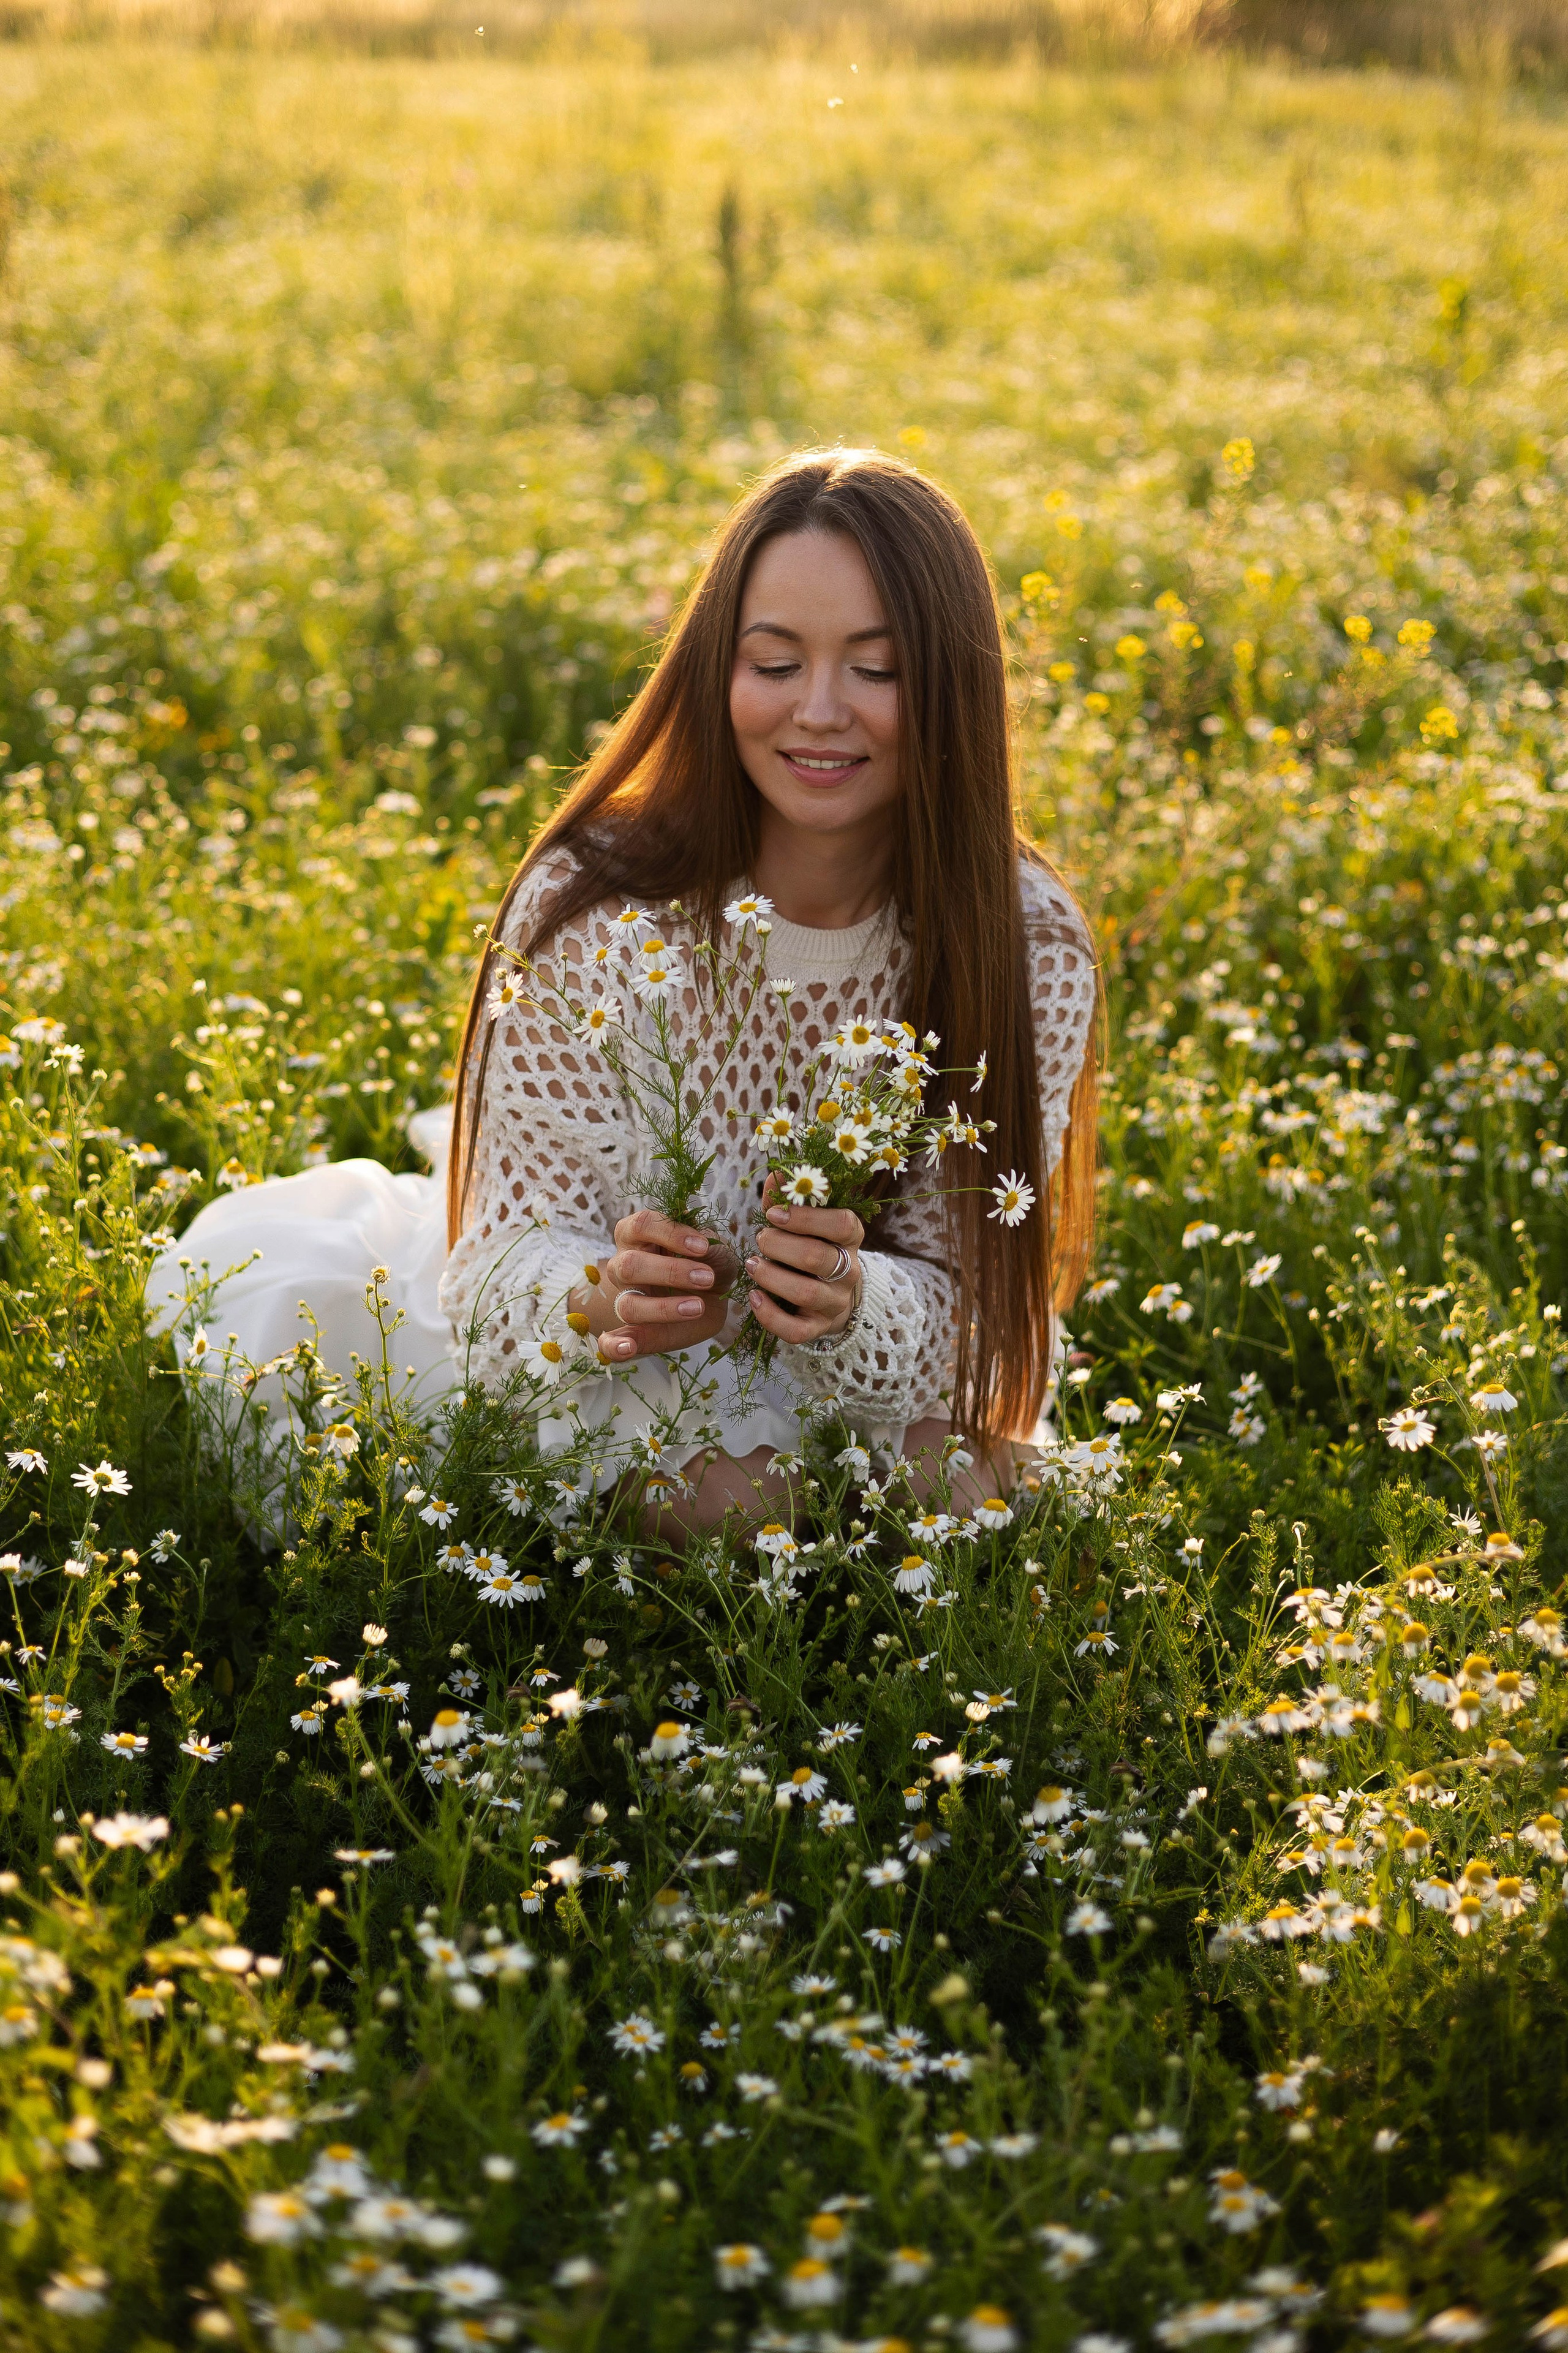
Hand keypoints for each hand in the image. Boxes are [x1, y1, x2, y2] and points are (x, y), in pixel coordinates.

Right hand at [588, 1209, 736, 1364]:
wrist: (712, 1297)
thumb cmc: (708, 1264)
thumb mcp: (717, 1251)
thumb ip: (709, 1248)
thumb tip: (702, 1246)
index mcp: (639, 1234)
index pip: (642, 1224)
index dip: (670, 1233)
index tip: (703, 1246)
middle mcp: (624, 1263)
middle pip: (629, 1265)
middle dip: (670, 1272)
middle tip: (706, 1277)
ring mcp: (624, 1298)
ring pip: (627, 1304)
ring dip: (663, 1308)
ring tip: (697, 1307)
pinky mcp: (631, 1330)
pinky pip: (608, 1341)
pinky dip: (614, 1346)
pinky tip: (629, 1349)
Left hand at [746, 1173, 862, 1347]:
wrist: (831, 1296)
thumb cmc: (811, 1248)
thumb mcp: (805, 1224)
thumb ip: (788, 1201)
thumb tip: (775, 1174)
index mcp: (849, 1238)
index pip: (842, 1224)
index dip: (806, 1217)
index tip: (774, 1214)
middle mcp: (848, 1271)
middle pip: (818, 1257)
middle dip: (780, 1246)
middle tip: (760, 1239)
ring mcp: (835, 1302)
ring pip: (806, 1292)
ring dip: (771, 1276)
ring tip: (752, 1264)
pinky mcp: (818, 1328)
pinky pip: (796, 1330)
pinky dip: (770, 1315)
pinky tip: (754, 1297)